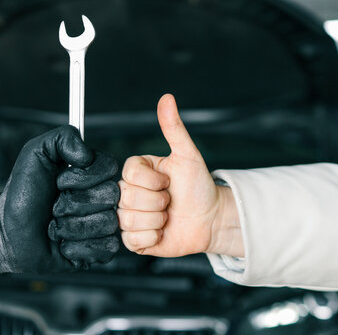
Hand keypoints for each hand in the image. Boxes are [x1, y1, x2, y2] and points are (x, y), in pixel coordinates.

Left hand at [0, 125, 119, 286]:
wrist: (6, 230)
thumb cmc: (23, 193)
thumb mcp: (35, 153)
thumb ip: (63, 137)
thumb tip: (87, 153)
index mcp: (93, 174)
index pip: (110, 167)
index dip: (83, 176)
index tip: (59, 180)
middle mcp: (102, 198)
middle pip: (109, 196)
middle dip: (72, 203)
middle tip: (53, 206)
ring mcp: (103, 225)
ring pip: (106, 223)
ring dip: (71, 227)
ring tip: (54, 226)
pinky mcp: (99, 251)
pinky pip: (105, 248)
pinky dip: (77, 247)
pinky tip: (62, 244)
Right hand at [117, 94, 242, 257]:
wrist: (209, 219)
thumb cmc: (199, 187)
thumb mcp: (188, 155)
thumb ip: (173, 128)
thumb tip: (167, 98)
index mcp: (137, 172)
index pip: (130, 175)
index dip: (154, 181)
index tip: (168, 182)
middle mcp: (130, 193)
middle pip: (128, 198)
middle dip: (158, 202)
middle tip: (170, 201)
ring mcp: (130, 216)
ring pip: (129, 219)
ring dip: (156, 220)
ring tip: (167, 216)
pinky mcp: (134, 239)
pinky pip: (132, 240)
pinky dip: (152, 237)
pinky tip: (162, 230)